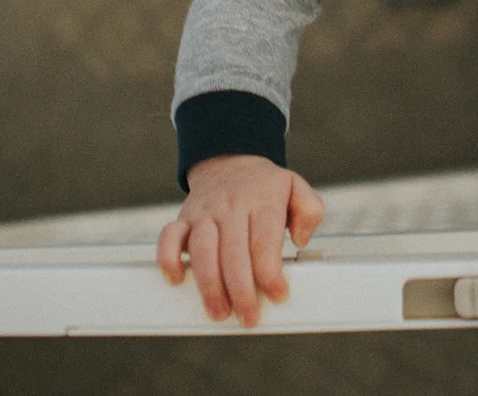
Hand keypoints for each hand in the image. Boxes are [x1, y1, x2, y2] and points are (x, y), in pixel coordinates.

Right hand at [155, 155, 325, 325]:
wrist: (230, 161)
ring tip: (219, 312)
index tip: (278, 295)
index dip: (269, 272)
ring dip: (209, 285)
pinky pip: (168, 237)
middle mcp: (230, 206)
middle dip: (240, 290)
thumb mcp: (296, 187)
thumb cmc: (265, 186)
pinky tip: (177, 280)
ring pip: (201, 249)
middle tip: (249, 317)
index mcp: (261, 200)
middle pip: (233, 252)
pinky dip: (168, 259)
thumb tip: (301, 239)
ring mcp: (204, 212)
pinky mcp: (183, 218)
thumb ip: (309, 210)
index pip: (264, 240)